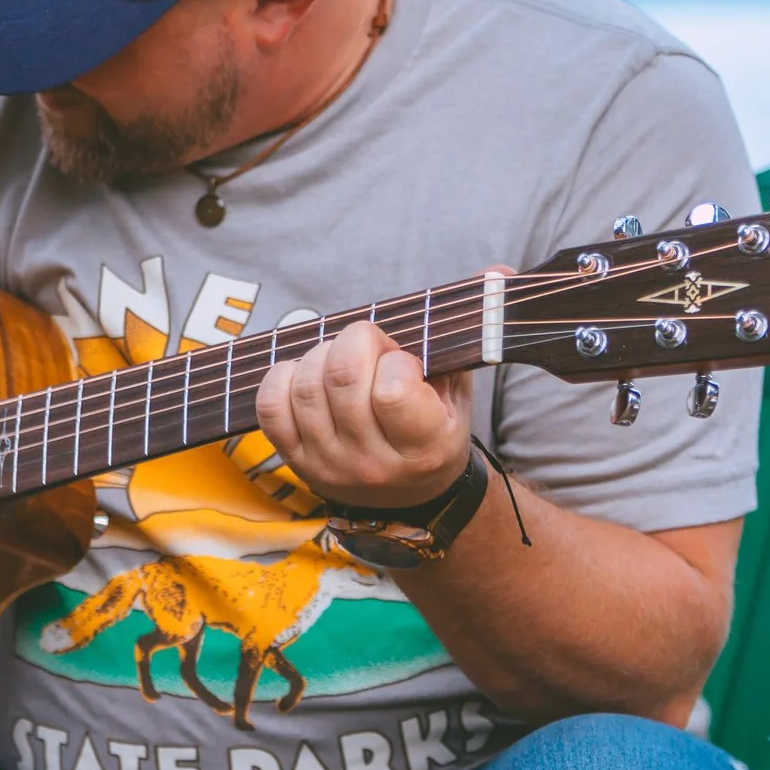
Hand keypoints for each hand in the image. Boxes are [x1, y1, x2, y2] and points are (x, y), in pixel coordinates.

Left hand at [256, 320, 472, 510]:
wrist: (409, 499)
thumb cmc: (435, 431)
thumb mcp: (460, 390)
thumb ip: (475, 331)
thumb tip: (499, 270)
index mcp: (423, 446)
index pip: (391, 389)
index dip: (395, 358)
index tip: (403, 361)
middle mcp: (373, 463)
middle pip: (341, 376)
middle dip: (356, 342)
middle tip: (370, 348)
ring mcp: (329, 465)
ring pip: (306, 386)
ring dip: (322, 355)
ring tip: (343, 361)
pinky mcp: (296, 461)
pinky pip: (270, 406)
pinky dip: (284, 377)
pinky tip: (307, 375)